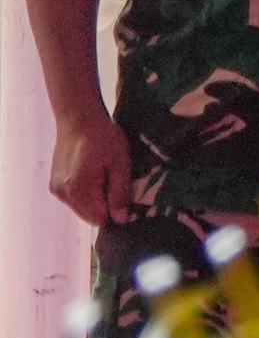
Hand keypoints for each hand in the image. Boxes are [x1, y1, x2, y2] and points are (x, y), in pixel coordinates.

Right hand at [49, 109, 130, 228]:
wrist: (78, 118)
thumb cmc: (104, 138)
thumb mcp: (120, 163)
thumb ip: (120, 192)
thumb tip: (121, 219)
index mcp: (79, 191)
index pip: (99, 219)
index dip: (115, 212)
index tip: (126, 197)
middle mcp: (63, 195)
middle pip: (89, 216)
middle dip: (105, 206)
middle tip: (116, 183)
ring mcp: (56, 190)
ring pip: (82, 208)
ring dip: (96, 200)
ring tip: (105, 176)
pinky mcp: (54, 183)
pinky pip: (74, 199)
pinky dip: (86, 193)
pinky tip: (94, 174)